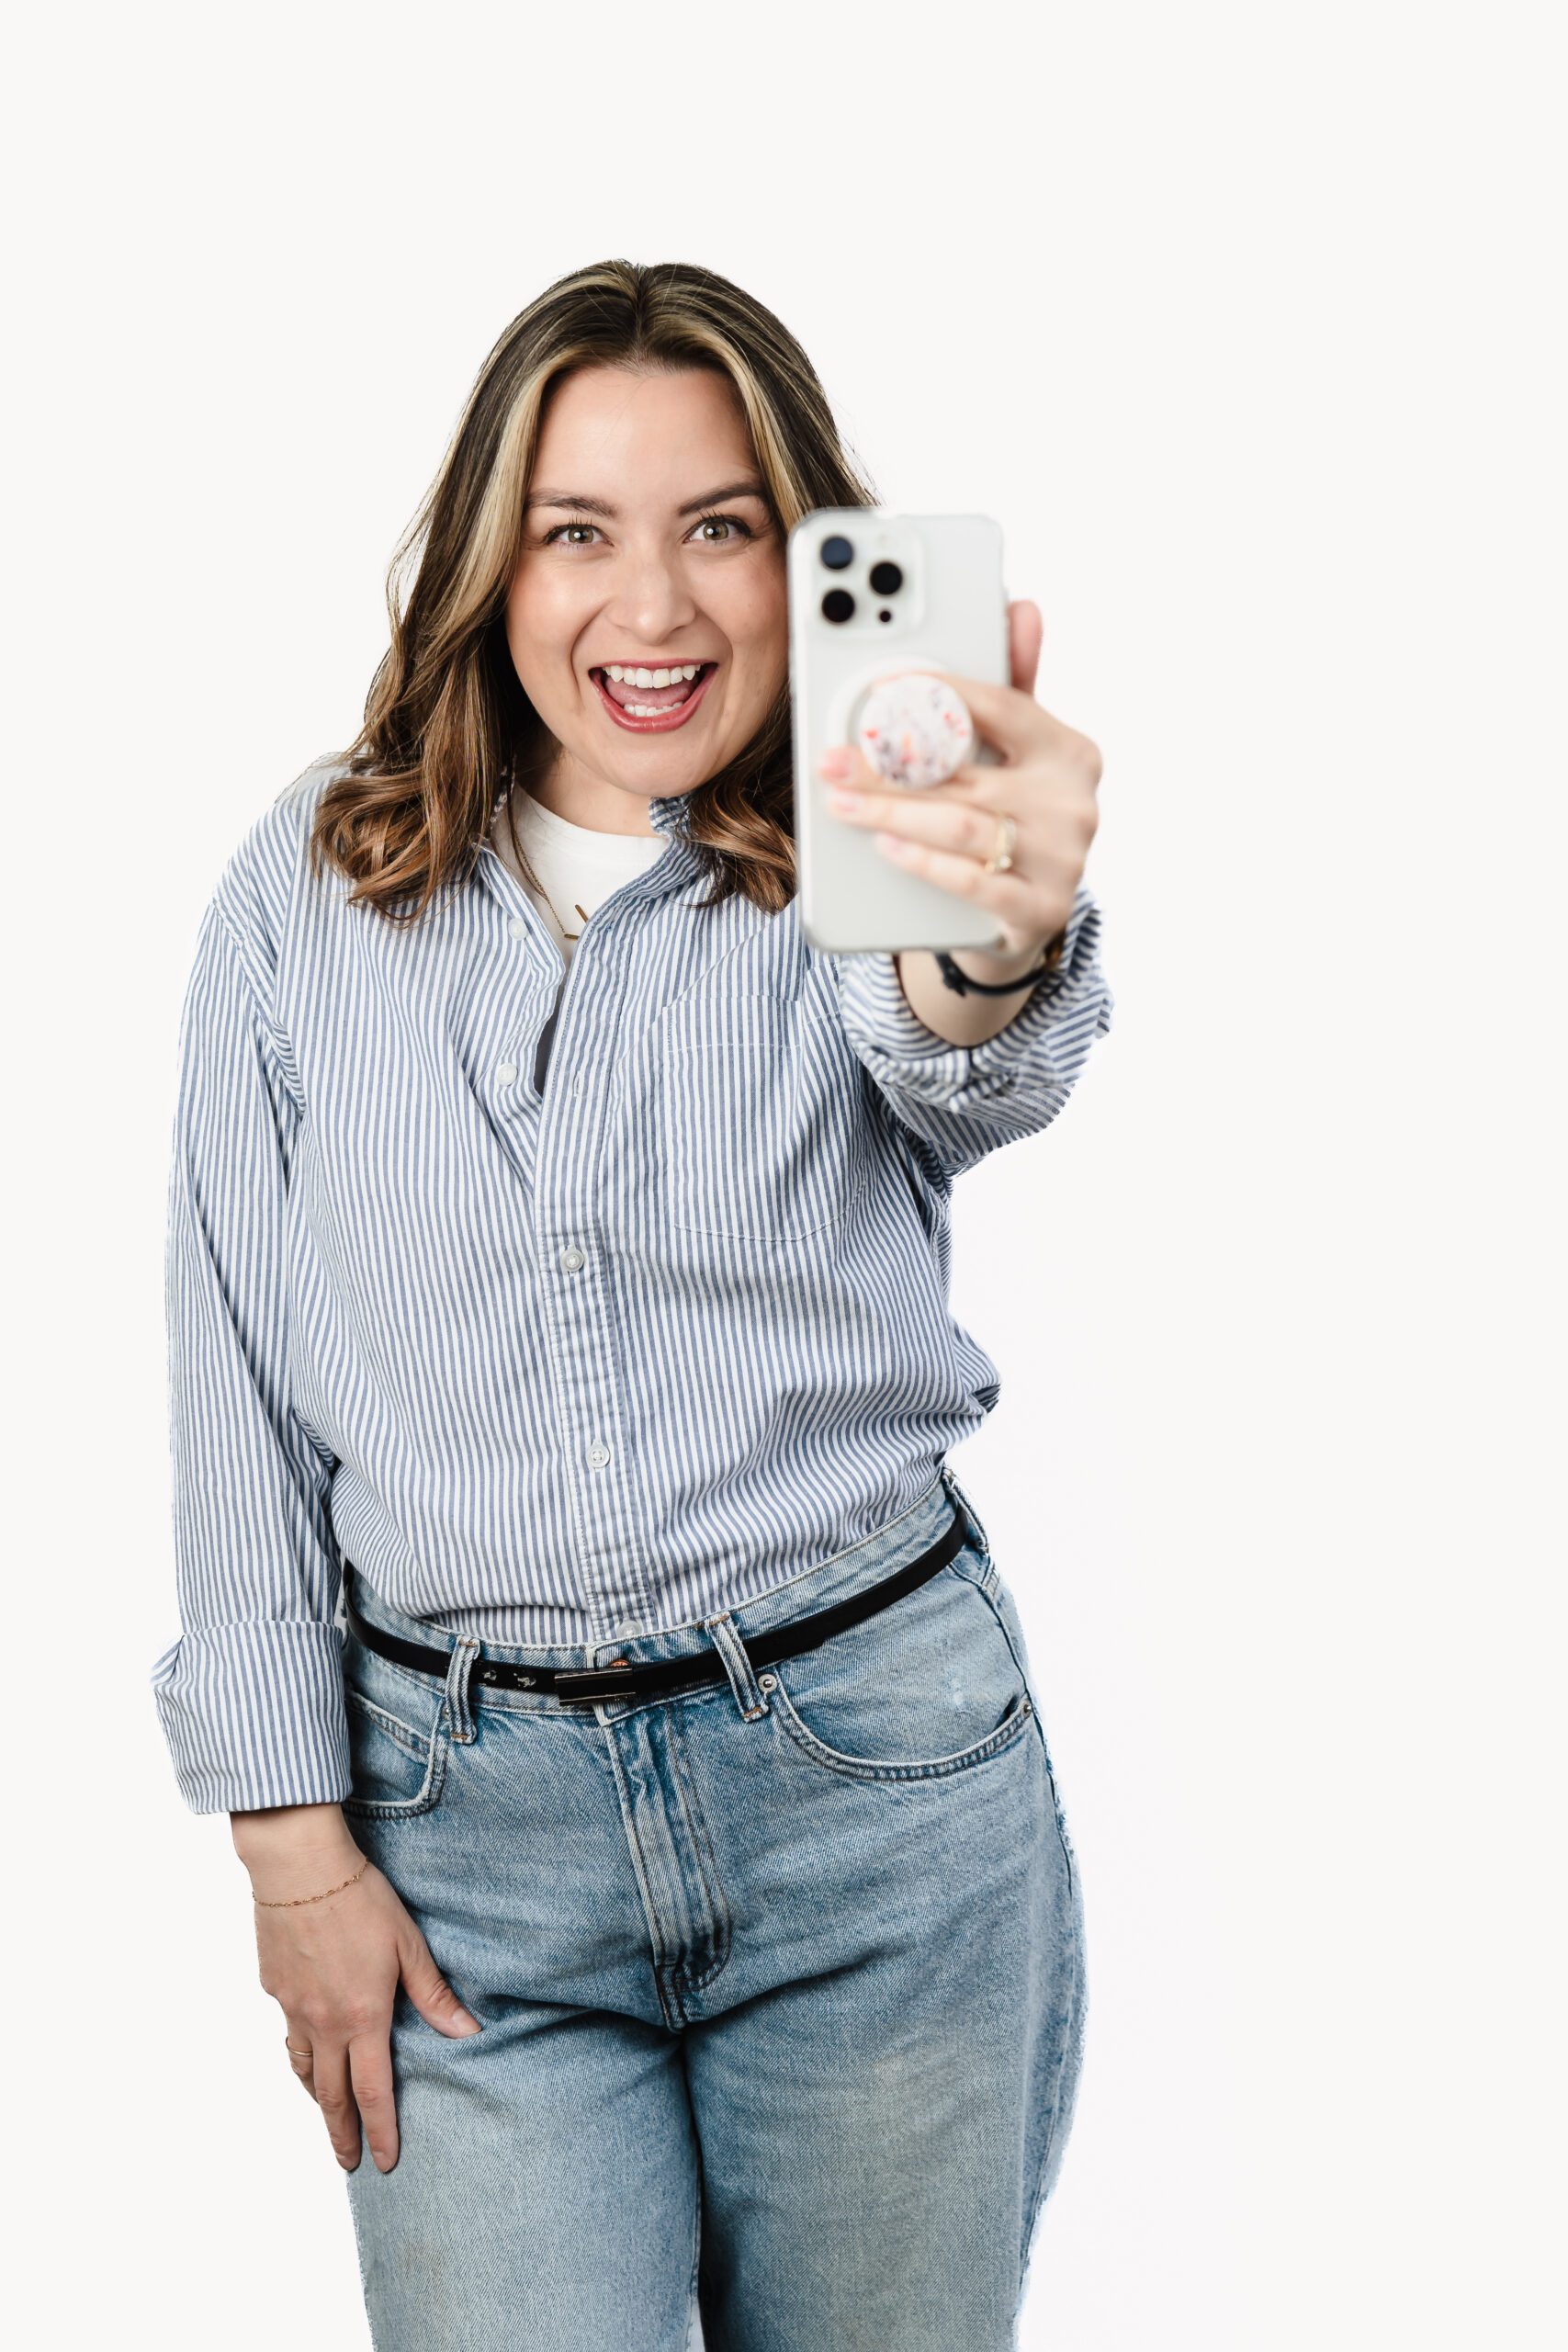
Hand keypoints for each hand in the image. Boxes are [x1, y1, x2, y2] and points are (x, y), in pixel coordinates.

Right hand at [240, 1816, 481, 2173]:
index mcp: (362, 2016)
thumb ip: (433, 1993)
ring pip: (304, 2068)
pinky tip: (307, 2050)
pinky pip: (288, 2032)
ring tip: (328, 2116)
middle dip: (342, 2134)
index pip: (373, 2091)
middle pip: (331, 2096)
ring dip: (317, 2099)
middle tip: (348, 2161)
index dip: (380, 2130)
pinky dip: (300, 2053)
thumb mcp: (407, 1943)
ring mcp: (293, 2008)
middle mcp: (323, 2022)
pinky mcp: (274, 1987)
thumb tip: (467, 2032)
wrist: (299, 1868)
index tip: (383, 2162)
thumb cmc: (360, 1898)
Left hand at [817, 599, 1102, 981]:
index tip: (880, 688)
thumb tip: (1021, 608)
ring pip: (962, 826)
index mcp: (1070, 751)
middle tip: (833, 762)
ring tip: (844, 803)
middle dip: (890, 767)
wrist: (1025, 914)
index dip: (939, 694)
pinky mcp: (1040, 909)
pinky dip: (923, 862)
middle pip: (967, 773)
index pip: (1002, 707)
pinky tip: (885, 845)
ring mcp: (1062, 859)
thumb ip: (1009, 686)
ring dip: (893, 813)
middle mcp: (1073, 803)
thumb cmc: (1012, 819)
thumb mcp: (1013, 754)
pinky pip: (972, 881)